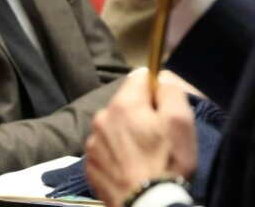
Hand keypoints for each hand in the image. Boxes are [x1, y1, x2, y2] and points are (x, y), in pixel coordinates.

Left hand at [85, 69, 196, 206]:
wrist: (146, 204)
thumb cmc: (167, 163)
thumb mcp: (180, 123)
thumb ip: (170, 92)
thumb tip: (160, 75)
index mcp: (123, 104)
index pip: (138, 78)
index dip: (155, 90)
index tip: (164, 108)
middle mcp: (101, 118)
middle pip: (124, 104)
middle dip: (140, 114)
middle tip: (157, 136)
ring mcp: (92, 142)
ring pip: (113, 127)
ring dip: (126, 134)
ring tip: (143, 155)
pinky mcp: (89, 163)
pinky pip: (105, 149)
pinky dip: (116, 153)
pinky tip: (130, 166)